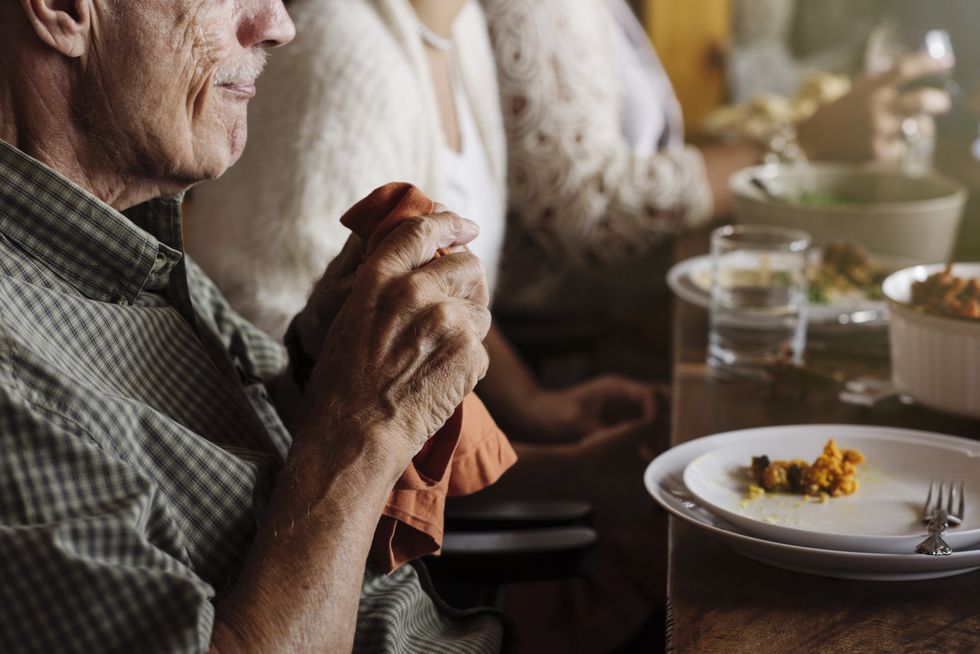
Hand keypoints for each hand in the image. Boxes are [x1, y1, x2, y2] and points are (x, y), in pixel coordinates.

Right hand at [301, 212, 490, 467]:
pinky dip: (467, 362)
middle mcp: (416, 291)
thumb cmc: (343, 383)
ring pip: (480, 309)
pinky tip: (440, 378)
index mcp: (380, 277)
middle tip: (458, 302)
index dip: (448, 223)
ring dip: (468, 324)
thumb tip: (418, 263)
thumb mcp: (350, 317)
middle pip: (466, 265)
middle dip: (467, 281)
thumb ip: (383, 284)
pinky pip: (480, 347)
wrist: (356, 433)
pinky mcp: (469, 353)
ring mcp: (447, 321)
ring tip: (438, 352)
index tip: (465, 226)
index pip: (422, 230)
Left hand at [511, 375, 662, 443]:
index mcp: (615, 387)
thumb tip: (621, 441)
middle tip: (670, 441)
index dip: (656, 412)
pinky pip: (644, 425)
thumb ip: (600, 430)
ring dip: (661, 429)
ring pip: (655, 411)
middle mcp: (624, 394)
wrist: (538, 415)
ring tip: (662, 452)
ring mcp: (623, 405)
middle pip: (660, 398)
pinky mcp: (620, 419)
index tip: (655, 432)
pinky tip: (649, 457)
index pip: (648, 393)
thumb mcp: (576, 422)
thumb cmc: (554, 414)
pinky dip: (650, 438)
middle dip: (668, 418)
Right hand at [797, 52, 951, 161]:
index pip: (907, 68)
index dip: (930, 63)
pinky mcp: (877, 152)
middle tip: (942, 104)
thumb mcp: (855, 90)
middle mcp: (877, 107)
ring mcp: (879, 130)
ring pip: (919, 127)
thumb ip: (879, 82)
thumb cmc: (833, 115)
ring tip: (917, 128)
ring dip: (923, 127)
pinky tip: (887, 145)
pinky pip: (901, 148)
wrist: (809, 142)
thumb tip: (906, 75)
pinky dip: (899, 147)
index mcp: (872, 87)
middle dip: (939, 102)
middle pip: (923, 99)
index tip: (945, 64)